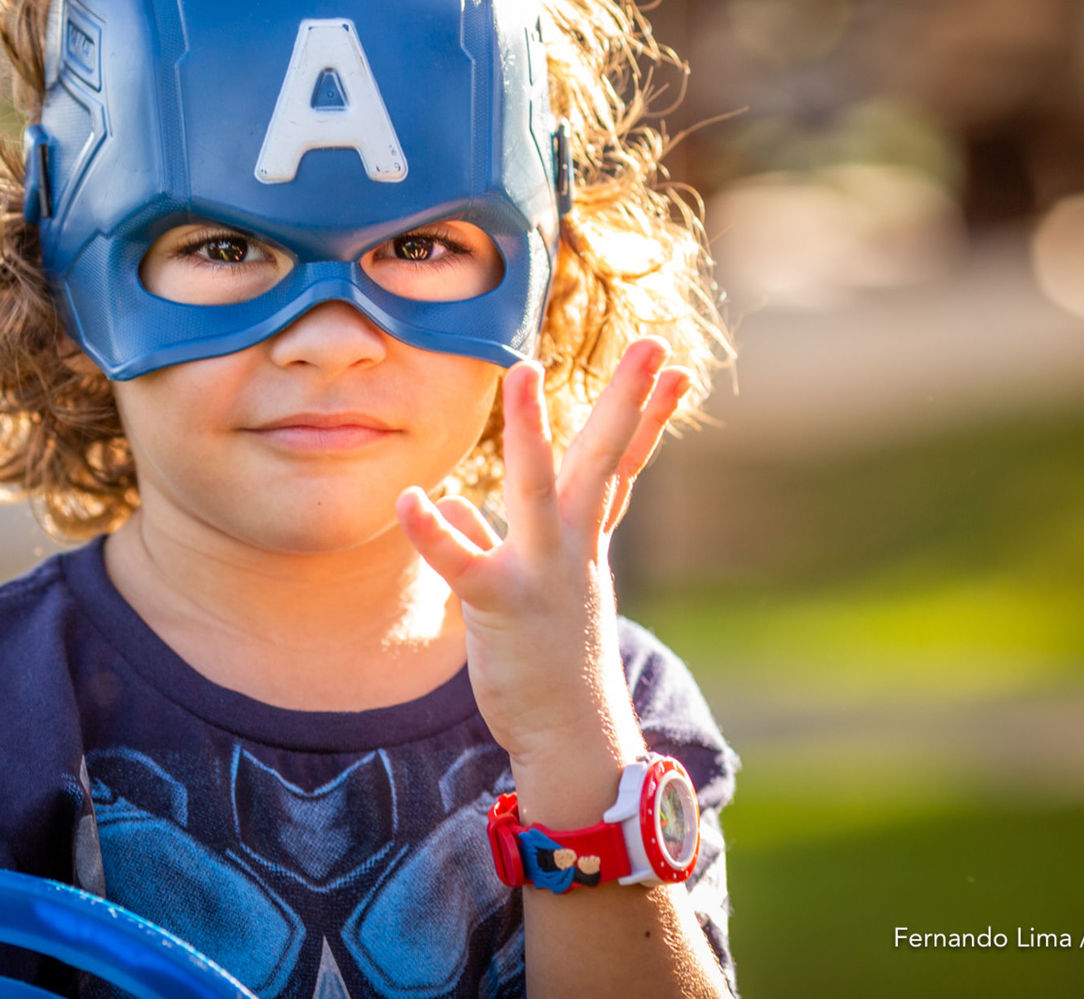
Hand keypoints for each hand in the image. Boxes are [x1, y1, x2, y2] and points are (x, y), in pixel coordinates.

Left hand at [396, 338, 688, 791]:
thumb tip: (452, 506)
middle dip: (625, 400)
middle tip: (649, 343)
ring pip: (537, 490)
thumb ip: (487, 541)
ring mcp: (540, 575)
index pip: (620, 466)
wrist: (570, 741)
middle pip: (603, 460)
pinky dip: (434, 533)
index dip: (646, 415)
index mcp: (581, 543)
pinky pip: (462, 564)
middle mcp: (571, 549)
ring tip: (524, 373)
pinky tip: (412, 498)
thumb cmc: (549, 664)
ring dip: (532, 432)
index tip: (672, 366)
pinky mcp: (499, 607)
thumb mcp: (527, 595)